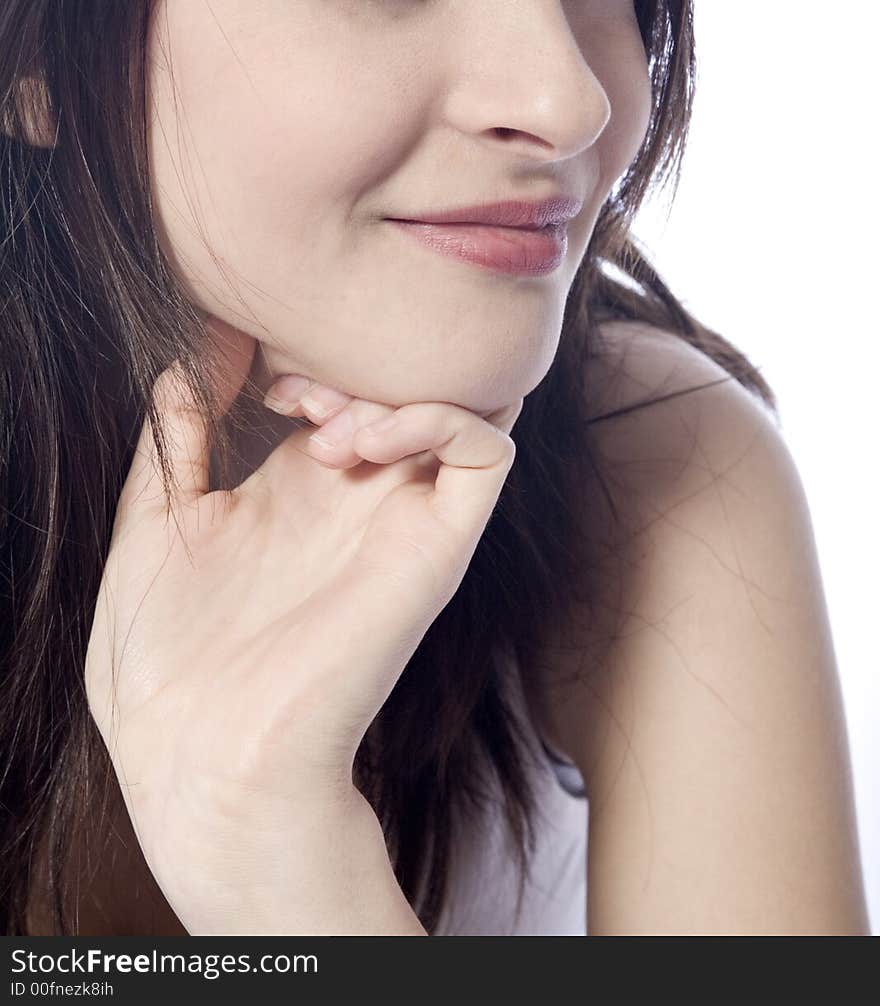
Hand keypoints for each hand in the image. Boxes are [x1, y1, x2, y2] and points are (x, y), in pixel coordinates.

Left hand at [84, 314, 522, 933]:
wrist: (204, 759)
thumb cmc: (166, 665)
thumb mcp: (150, 529)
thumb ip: (171, 443)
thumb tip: (180, 362)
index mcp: (294, 493)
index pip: (334, 392)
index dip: (303, 361)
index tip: (252, 375)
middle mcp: (355, 499)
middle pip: (395, 388)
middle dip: (350, 367)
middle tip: (295, 398)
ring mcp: (400, 520)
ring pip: (454, 405)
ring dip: (395, 389)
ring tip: (330, 430)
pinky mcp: (436, 547)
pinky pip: (487, 453)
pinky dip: (444, 416)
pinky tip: (368, 438)